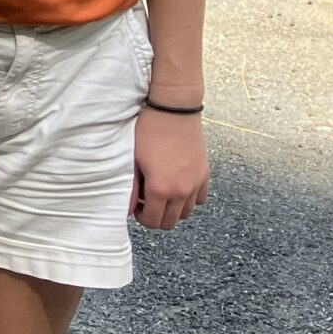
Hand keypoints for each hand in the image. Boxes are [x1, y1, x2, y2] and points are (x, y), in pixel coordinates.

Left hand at [131, 107, 208, 229]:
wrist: (173, 110)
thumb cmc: (149, 131)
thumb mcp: (133, 160)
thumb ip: (131, 188)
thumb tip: (127, 208)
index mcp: (160, 188)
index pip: (153, 221)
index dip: (142, 218)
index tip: (137, 207)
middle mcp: (181, 190)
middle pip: (170, 222)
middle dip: (156, 216)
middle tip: (147, 201)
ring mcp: (196, 183)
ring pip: (186, 213)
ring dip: (172, 209)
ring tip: (161, 193)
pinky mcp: (205, 174)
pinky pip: (200, 199)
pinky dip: (189, 199)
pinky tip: (177, 186)